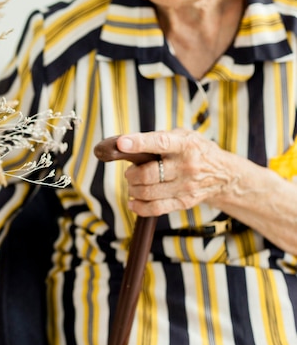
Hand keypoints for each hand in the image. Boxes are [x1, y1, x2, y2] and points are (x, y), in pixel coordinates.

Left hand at [116, 129, 231, 215]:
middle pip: (148, 174)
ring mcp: (185, 186)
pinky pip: (155, 208)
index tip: (121, 143)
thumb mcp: (183, 136)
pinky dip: (138, 206)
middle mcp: (186, 166)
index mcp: (184, 145)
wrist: (223, 175)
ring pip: (148, 192)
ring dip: (133, 189)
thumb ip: (158, 138)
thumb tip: (126, 143)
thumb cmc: (195, 151)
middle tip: (130, 172)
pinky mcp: (184, 202)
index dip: (139, 143)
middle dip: (131, 174)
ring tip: (133, 184)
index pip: (160, 143)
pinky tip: (133, 201)